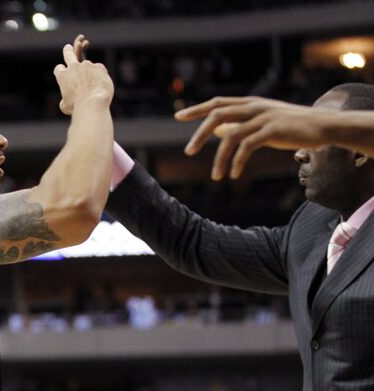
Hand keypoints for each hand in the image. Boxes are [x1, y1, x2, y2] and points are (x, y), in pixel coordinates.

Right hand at [54, 35, 113, 115]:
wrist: (93, 103)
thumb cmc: (77, 107)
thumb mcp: (65, 107)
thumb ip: (65, 100)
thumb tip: (66, 102)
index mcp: (62, 76)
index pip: (59, 69)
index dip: (61, 72)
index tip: (63, 74)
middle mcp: (73, 67)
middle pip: (69, 54)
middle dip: (68, 50)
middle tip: (68, 48)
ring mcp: (87, 65)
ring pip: (88, 67)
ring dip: (90, 74)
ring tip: (93, 87)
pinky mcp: (99, 67)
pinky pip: (99, 70)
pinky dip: (100, 77)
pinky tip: (100, 86)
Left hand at [175, 96, 309, 179]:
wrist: (323, 126)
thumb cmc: (291, 126)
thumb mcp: (262, 123)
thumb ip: (240, 125)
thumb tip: (218, 131)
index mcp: (250, 103)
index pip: (217, 103)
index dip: (197, 109)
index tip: (178, 116)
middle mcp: (254, 107)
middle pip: (217, 115)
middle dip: (199, 134)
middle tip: (188, 152)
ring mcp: (263, 117)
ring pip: (231, 135)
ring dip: (219, 158)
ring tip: (215, 176)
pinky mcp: (273, 130)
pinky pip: (247, 146)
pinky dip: (237, 162)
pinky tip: (233, 174)